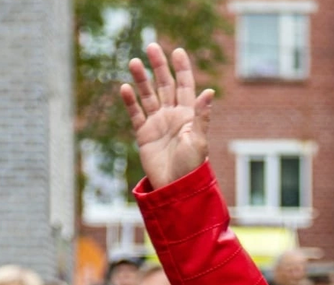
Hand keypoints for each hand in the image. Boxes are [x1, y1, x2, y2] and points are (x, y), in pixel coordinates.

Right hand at [119, 43, 213, 190]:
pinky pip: (135, 114)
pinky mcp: (144, 135)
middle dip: (158, 66)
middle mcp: (172, 115)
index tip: (177, 50)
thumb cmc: (192, 167)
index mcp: (188, 115)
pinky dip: (130, 102)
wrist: (175, 188)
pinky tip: (125, 88)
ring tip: (134, 62)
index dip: (181, 68)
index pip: (185, 86)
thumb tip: (209, 91)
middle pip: (164, 85)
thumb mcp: (198, 141)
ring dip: (141, 79)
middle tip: (151, 47)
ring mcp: (157, 124)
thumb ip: (201, 116)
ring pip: (148, 96)